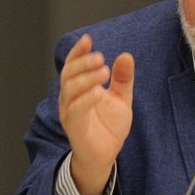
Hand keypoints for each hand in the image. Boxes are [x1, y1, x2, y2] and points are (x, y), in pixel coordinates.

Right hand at [58, 34, 133, 194]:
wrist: (105, 155)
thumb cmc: (109, 126)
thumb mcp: (121, 98)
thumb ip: (122, 79)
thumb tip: (126, 56)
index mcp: (80, 87)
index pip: (74, 65)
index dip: (78, 51)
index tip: (88, 39)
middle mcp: (70, 97)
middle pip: (69, 74)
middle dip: (83, 62)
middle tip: (100, 57)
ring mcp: (70, 111)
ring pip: (70, 89)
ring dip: (85, 78)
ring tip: (103, 71)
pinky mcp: (74, 127)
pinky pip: (75, 110)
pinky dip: (85, 99)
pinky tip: (98, 92)